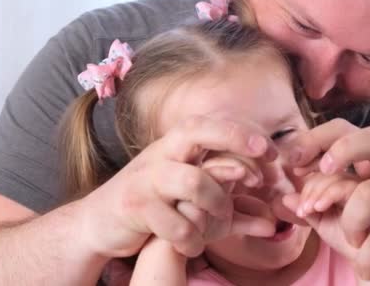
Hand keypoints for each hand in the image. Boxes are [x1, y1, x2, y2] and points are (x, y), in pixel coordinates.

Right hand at [77, 115, 277, 259]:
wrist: (98, 221)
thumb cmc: (154, 206)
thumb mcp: (194, 204)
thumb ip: (232, 210)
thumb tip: (270, 223)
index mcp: (175, 146)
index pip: (210, 125)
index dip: (242, 133)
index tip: (270, 150)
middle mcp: (161, 154)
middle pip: (198, 131)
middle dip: (235, 141)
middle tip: (261, 165)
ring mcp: (146, 178)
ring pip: (193, 181)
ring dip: (216, 205)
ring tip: (219, 221)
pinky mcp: (135, 206)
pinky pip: (175, 222)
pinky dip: (192, 238)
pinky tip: (193, 244)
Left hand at [284, 119, 369, 280]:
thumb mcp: (343, 220)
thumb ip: (316, 208)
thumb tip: (284, 199)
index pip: (346, 130)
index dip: (317, 138)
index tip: (293, 162)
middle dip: (343, 150)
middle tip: (322, 170)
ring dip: (349, 222)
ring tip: (351, 241)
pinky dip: (367, 255)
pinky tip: (364, 266)